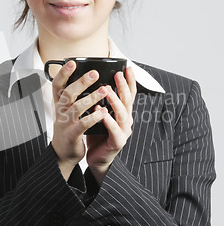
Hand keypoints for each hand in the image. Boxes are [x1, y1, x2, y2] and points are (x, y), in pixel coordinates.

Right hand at [51, 61, 109, 179]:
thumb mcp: (66, 109)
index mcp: (59, 103)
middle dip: (81, 82)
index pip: (57, 84)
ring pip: (77, 107)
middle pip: (68, 93)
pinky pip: (83, 124)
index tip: (72, 62)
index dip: (63, 73)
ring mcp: (65, 123)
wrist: (63, 152)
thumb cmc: (68, 127)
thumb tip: (84, 76)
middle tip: (94, 73)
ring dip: (92, 98)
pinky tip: (103, 111)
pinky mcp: (72, 134)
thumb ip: (72, 95)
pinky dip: (94, 117)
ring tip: (105, 90)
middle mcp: (60, 111)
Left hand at [86, 67, 136, 184]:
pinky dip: (108, 120)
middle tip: (117, 74)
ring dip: (115, 101)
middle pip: (127, 100)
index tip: (127, 67)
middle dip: (123, 86)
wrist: (97, 158)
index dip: (129, 81)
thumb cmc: (97, 134)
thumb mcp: (100, 113)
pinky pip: (114, 130)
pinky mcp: (117, 142)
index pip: (128, 93)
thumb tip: (95, 81)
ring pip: (123, 114)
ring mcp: (123, 131)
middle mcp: (126, 120)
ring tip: (106, 90)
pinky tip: (101, 112)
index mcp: (122, 112)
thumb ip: (101, 100)